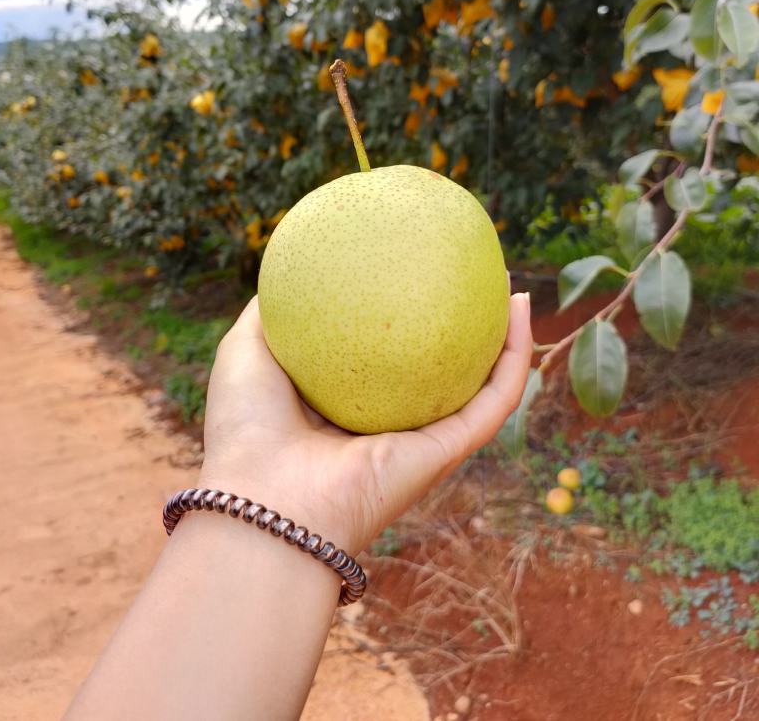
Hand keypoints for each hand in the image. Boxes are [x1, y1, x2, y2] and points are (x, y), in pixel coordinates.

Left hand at [199, 293, 531, 553]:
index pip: (385, 358)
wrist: (265, 501)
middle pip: (440, 370)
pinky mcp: (446, 452)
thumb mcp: (247, 350)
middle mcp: (388, 423)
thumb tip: (292, 269)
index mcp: (344, 404)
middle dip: (466, 328)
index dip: (407, 316)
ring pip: (480, 385)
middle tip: (477, 277)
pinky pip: (494, 401)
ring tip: (514, 289)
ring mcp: (421, 438)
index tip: (420, 268)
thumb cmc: (246, 428)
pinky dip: (517, 359)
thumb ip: (271, 312)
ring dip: (506, 339)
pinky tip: (522, 313)